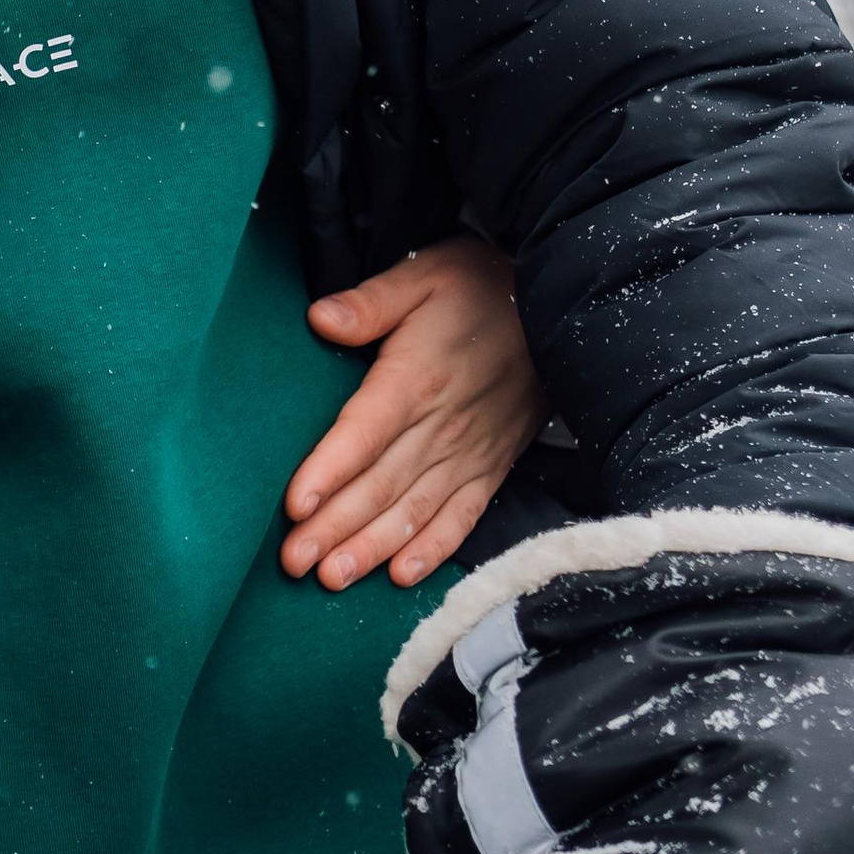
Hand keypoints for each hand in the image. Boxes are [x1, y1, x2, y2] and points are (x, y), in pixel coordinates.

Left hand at [281, 237, 539, 591]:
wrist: (560, 307)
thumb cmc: (480, 287)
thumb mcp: (423, 275)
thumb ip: (370, 302)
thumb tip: (319, 317)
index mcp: (418, 378)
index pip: (364, 433)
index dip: (328, 471)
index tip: (293, 506)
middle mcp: (443, 425)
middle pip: (380, 485)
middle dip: (334, 528)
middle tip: (293, 563)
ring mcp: (471, 452)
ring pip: (413, 510)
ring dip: (372, 548)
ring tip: (332, 578)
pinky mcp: (493, 467)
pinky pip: (462, 517)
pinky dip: (433, 549)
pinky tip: (402, 576)